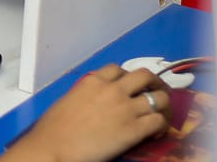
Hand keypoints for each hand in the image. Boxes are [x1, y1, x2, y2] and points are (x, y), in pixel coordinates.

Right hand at [0, 64, 171, 161]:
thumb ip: (87, 94)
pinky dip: (161, 126)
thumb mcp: (69, 99)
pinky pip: (159, 121)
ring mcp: (126, 108)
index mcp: (93, 81)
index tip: (128, 87)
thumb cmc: (54, 127)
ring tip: (160, 116)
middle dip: (154, 83)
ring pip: (160, 98)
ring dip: (163, 106)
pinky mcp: (135, 129)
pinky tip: (153, 133)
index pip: (118, 69)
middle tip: (155, 93)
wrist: (55, 146)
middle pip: (145, 75)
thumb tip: (96, 101)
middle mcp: (113, 89)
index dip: (127, 77)